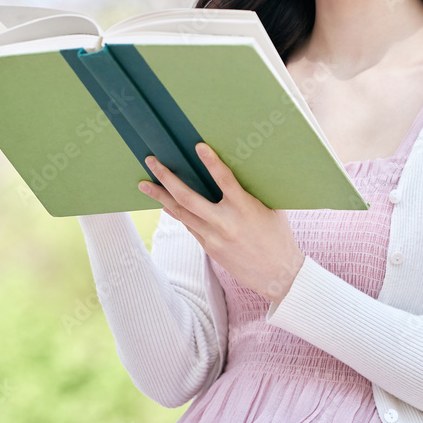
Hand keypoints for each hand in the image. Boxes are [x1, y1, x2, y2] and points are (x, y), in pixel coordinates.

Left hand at [137, 142, 305, 305]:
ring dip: (161, 197)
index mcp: (246, 209)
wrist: (278, 276)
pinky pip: (189, 226)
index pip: (225, 181)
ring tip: (144, 184)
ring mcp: (214, 238)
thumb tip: (235, 172)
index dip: (212, 162)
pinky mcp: (210, 248)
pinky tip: (166, 204)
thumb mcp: (271, 209)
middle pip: (188, 198)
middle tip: (151, 161)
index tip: (198, 146)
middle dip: (167, 179)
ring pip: (181, 214)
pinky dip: (176, 212)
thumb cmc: (278, 237)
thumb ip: (251, 192)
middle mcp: (226, 223)